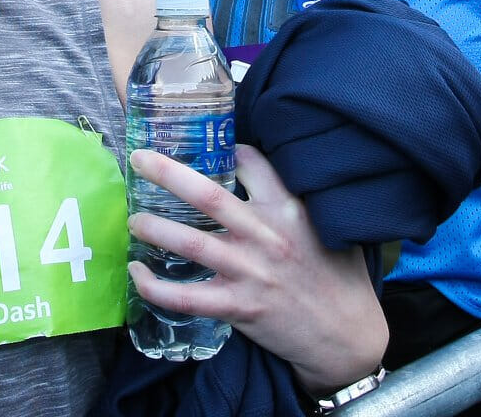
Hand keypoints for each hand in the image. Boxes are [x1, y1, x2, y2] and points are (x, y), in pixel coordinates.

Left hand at [127, 143, 385, 395]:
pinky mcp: (239, 307)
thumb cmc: (337, 275)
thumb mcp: (324, 224)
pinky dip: (156, 287)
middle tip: (139, 159)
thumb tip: (257, 172)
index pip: (250, 162)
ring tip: (134, 218)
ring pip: (191, 244)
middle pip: (208, 196)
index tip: (204, 144)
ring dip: (155, 228)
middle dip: (167, 173)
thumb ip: (293, 199)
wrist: (346, 335)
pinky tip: (138, 273)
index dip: (224, 148)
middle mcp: (266, 236)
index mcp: (289, 209)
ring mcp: (250, 273)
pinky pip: (187, 297)